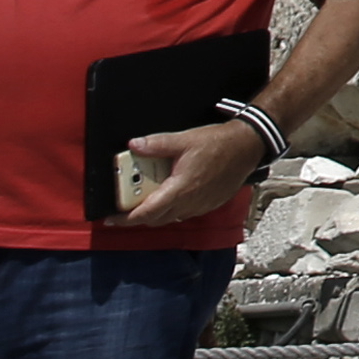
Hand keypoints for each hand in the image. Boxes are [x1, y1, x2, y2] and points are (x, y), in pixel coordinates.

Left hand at [111, 116, 263, 227]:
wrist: (248, 146)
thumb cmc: (219, 144)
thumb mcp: (184, 140)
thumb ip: (156, 144)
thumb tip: (134, 145)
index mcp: (179, 189)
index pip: (145, 213)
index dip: (124, 219)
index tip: (111, 218)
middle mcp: (188, 203)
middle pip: (154, 219)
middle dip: (136, 216)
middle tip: (125, 205)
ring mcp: (200, 206)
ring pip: (169, 217)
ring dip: (155, 211)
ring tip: (148, 196)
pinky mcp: (209, 204)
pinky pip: (183, 213)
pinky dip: (172, 208)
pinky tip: (172, 193)